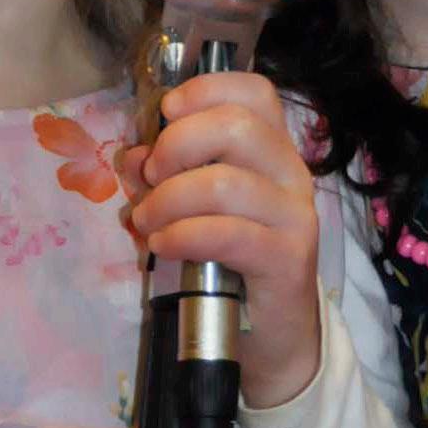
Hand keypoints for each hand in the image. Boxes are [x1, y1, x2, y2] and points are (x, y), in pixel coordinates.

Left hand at [124, 72, 319, 407]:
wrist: (273, 338)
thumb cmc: (231, 264)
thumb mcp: (192, 211)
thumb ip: (165, 177)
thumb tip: (132, 155)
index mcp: (271, 149)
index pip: (254, 91)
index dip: (206, 89)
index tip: (167, 112)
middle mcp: (290, 172)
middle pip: (237, 125)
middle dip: (178, 145)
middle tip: (151, 178)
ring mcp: (294, 214)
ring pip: (225, 182)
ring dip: (169, 200)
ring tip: (148, 223)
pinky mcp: (288, 258)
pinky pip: (229, 233)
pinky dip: (183, 235)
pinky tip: (163, 246)